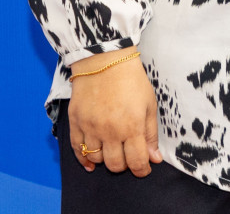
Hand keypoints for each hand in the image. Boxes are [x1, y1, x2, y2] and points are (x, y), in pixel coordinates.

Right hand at [67, 48, 164, 175]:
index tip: (144, 168)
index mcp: (131, 127)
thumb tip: (154, 158)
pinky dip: (84, 159)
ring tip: (113, 150)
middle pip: (115, 165)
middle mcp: (110, 131)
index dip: (142, 170)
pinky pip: (77, 149)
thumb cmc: (131, 81)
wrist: (104, 60)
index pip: (136, 161)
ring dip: (106, 159)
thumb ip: (151, 134)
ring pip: (97, 159)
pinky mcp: (76, 122)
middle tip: (128, 155)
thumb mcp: (149, 105)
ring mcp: (90, 128)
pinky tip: (91, 163)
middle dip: (125, 165)